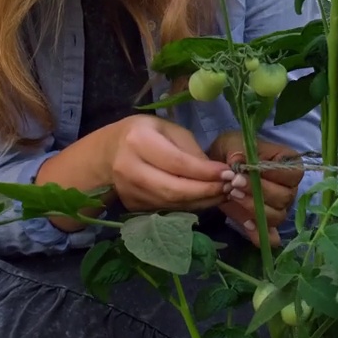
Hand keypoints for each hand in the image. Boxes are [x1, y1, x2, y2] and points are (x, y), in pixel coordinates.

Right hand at [107, 114, 235, 211]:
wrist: (107, 153)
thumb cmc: (144, 134)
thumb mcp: (168, 129)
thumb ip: (191, 150)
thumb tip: (215, 173)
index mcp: (138, 141)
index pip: (177, 163)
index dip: (204, 172)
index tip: (227, 173)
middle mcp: (130, 169)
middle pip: (174, 189)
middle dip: (206, 191)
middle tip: (230, 188)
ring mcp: (129, 191)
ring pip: (172, 203)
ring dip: (202, 201)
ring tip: (223, 193)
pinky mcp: (133, 206)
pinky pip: (167, 208)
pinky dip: (190, 206)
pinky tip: (205, 198)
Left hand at [208, 132, 305, 245]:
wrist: (218, 167)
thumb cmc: (232, 151)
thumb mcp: (232, 143)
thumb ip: (237, 152)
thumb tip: (238, 164)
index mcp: (289, 164)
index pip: (293, 174)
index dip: (272, 174)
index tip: (247, 170)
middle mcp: (289, 188)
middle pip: (284, 197)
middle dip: (258, 192)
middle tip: (234, 183)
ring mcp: (279, 208)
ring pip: (277, 216)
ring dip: (254, 209)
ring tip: (233, 195)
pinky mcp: (264, 223)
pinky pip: (270, 237)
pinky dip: (261, 234)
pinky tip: (247, 226)